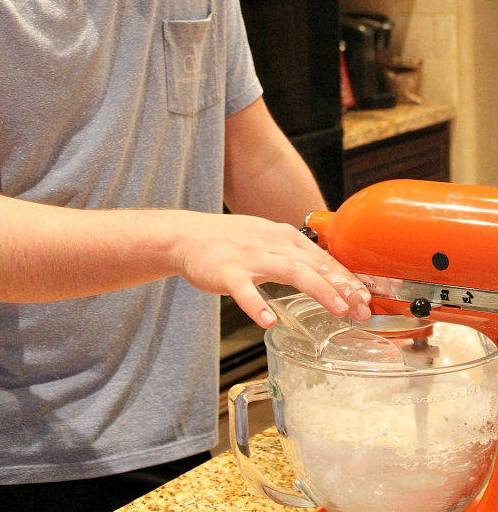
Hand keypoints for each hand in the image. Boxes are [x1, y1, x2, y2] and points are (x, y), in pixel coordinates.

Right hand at [175, 212, 370, 327]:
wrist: (188, 235)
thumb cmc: (229, 241)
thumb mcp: (267, 239)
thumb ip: (294, 254)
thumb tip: (325, 272)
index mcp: (284, 237)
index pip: (323, 257)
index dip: (348, 277)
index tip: (367, 296)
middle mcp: (272, 243)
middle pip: (315, 264)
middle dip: (343, 286)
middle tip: (363, 307)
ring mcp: (249, 257)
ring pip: (291, 271)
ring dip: (319, 290)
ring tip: (338, 310)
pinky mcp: (226, 271)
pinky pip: (244, 290)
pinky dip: (257, 305)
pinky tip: (268, 320)